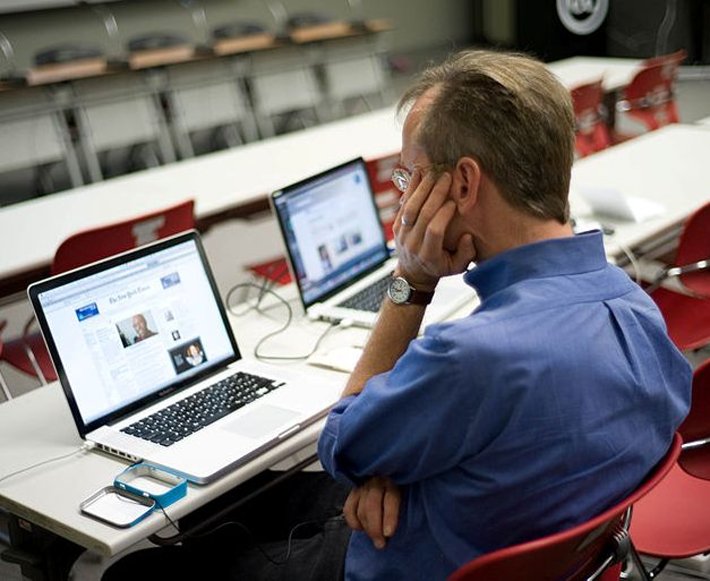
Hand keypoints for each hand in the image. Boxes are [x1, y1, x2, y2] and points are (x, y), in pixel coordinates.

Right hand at [343, 476, 400, 548]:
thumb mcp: (406, 497)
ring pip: (360, 510)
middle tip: (381, 544)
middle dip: (375, 528)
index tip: (388, 534)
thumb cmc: (401, 493)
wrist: (387, 480)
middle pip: (372, 506)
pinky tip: (362, 529)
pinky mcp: (353, 492)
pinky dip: (354, 523)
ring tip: (375, 539)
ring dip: (367, 529)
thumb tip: (394, 531)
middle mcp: (377, 482)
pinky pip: (349, 510)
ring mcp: (363, 486)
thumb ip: (402, 510)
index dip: (389, 517)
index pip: (390, 499)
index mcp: (393, 482)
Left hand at [393, 170, 474, 289]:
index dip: (444, 214)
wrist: (412, 274)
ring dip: (422, 188)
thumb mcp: (457, 268)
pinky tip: (418, 174)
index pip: (434, 230)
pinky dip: (410, 189)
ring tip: (433, 173)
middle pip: (422, 215)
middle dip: (435, 194)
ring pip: (410, 207)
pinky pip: (403, 205)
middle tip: (446, 178)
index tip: (454, 202)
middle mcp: (412, 244)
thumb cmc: (439, 268)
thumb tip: (467, 236)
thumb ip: (466, 254)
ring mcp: (402, 235)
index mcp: (428, 255)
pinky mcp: (396, 226)